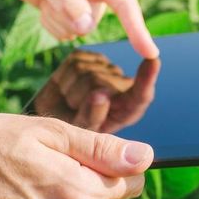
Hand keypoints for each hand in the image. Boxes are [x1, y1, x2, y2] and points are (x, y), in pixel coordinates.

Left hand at [0, 0, 158, 58]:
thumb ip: (66, 1)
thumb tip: (86, 27)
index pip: (125, 4)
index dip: (138, 30)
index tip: (150, 52)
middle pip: (91, 23)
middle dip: (65, 16)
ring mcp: (90, 4)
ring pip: (77, 32)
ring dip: (55, 19)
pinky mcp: (78, 15)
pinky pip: (66, 34)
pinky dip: (51, 23)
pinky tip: (45, 3)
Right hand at [0, 114, 152, 198]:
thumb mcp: (51, 132)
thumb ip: (102, 149)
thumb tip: (145, 157)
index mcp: (77, 195)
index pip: (130, 183)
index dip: (117, 161)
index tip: (93, 147)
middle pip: (104, 195)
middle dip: (89, 172)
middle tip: (52, 150)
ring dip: (67, 186)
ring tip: (31, 165)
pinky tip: (21, 183)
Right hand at [34, 50, 159, 132]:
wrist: (44, 126)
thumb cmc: (65, 140)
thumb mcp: (77, 136)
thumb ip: (91, 118)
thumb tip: (101, 95)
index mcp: (126, 111)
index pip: (140, 96)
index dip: (147, 78)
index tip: (154, 60)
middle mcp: (119, 88)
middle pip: (103, 82)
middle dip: (81, 99)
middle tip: (71, 113)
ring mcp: (103, 70)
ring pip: (86, 71)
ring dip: (70, 92)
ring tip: (67, 104)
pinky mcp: (86, 58)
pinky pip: (75, 61)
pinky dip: (63, 78)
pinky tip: (63, 90)